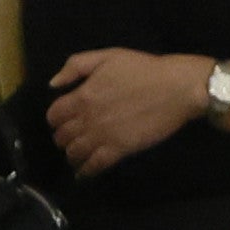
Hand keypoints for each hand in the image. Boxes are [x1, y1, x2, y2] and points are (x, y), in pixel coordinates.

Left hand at [41, 47, 214, 174]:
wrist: (176, 88)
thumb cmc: (143, 69)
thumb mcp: (107, 56)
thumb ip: (75, 66)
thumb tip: (53, 85)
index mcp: (82, 96)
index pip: (53, 116)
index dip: (55, 119)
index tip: (63, 119)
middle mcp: (88, 119)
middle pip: (61, 137)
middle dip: (63, 137)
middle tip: (72, 136)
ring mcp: (102, 136)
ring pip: (73, 153)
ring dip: (72, 154)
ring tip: (78, 153)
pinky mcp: (118, 150)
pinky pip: (93, 167)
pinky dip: (85, 172)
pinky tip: (84, 172)